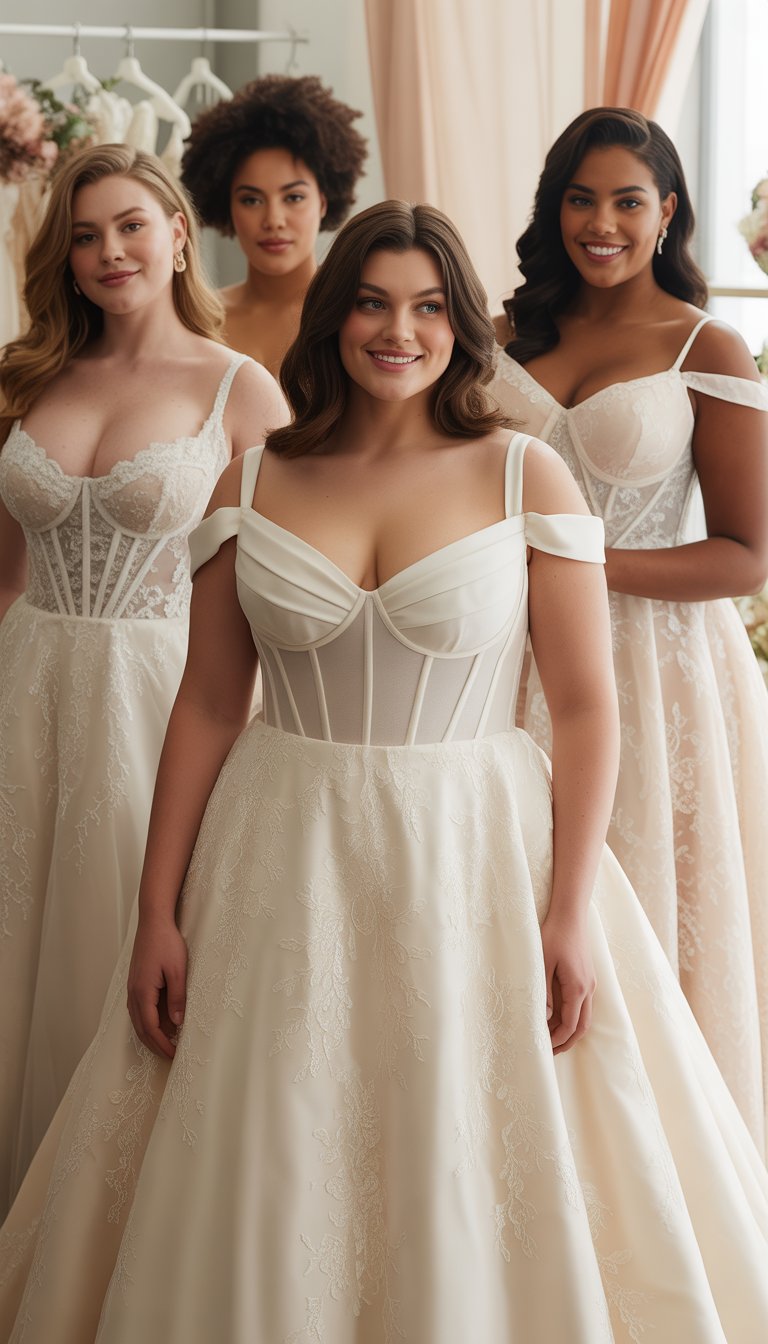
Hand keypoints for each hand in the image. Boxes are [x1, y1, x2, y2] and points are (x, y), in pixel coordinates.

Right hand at [127, 915, 187, 1058]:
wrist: (153, 922)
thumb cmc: (167, 943)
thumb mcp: (178, 971)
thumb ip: (177, 997)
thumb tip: (177, 1023)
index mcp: (143, 992)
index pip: (151, 1028)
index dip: (162, 1044)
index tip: (174, 1055)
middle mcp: (134, 993)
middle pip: (141, 1029)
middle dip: (155, 1046)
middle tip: (170, 1057)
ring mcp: (132, 988)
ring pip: (137, 1021)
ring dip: (150, 1036)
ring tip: (165, 1045)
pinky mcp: (136, 983)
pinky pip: (138, 1010)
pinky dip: (147, 1023)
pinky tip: (159, 1024)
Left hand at [540, 913, 595, 1053]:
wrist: (570, 915)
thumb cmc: (554, 936)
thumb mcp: (543, 964)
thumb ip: (544, 993)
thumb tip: (544, 1018)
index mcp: (578, 988)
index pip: (571, 1025)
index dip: (558, 1040)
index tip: (543, 1047)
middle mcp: (588, 989)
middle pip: (582, 1027)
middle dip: (567, 1041)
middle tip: (549, 1051)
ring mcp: (590, 984)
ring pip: (585, 1017)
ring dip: (570, 1030)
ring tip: (551, 1037)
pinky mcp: (587, 978)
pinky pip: (583, 1005)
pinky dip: (572, 1016)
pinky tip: (556, 1017)